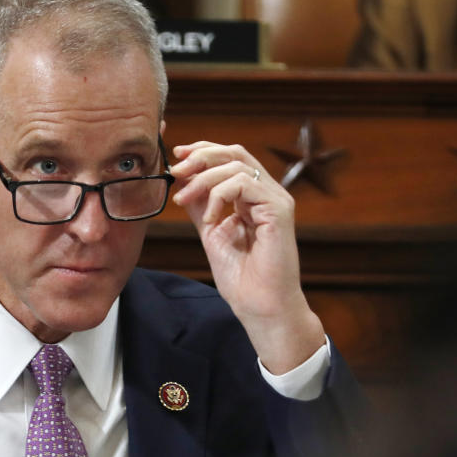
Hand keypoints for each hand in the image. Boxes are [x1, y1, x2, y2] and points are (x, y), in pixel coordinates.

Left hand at [170, 142, 323, 372]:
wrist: (259, 306)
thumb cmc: (240, 277)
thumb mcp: (211, 232)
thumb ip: (201, 205)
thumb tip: (181, 179)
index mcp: (254, 196)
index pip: (231, 157)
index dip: (203, 150)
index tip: (176, 157)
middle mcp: (269, 193)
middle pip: (235, 152)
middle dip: (200, 156)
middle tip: (176, 171)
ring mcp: (276, 199)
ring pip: (237, 165)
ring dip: (203, 179)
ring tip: (184, 200)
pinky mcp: (279, 210)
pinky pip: (244, 184)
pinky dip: (219, 196)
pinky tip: (211, 220)